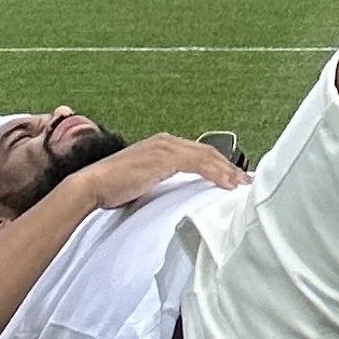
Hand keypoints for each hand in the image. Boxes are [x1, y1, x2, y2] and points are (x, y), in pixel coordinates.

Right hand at [71, 133, 250, 210]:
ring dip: (226, 170)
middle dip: (228, 167)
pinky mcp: (163, 157)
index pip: (198, 153)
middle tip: (245, 182)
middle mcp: (166, 142)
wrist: (93, 186)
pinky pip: (197, 163)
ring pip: (206, 156)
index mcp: (162, 146)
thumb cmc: (114, 189)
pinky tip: (226, 184)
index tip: (233, 180)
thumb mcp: (144, 183)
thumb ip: (163, 183)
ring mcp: (165, 147)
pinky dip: (215, 173)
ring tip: (241, 185)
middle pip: (207, 151)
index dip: (219, 165)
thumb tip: (180, 197)